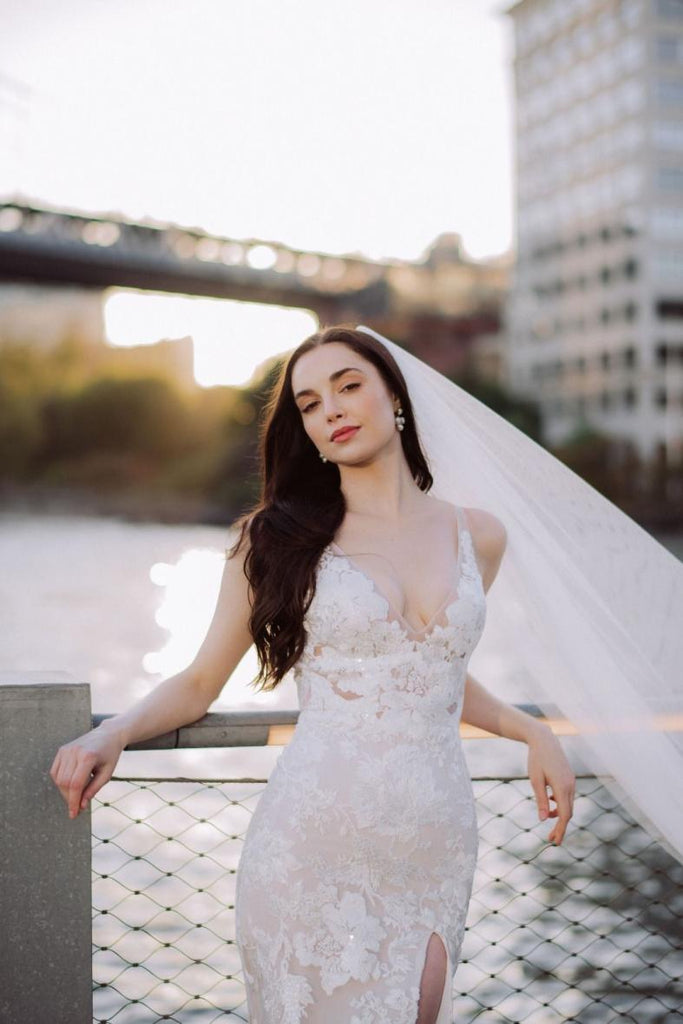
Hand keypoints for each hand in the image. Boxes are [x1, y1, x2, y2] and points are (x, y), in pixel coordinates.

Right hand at [49, 724, 124, 819]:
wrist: (109, 734)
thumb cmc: (110, 755)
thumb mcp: (107, 773)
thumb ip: (94, 789)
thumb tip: (81, 805)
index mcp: (88, 757)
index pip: (76, 784)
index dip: (73, 801)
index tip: (74, 814)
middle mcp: (74, 752)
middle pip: (65, 782)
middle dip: (70, 798)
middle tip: (78, 806)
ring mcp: (66, 750)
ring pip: (58, 778)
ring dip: (65, 791)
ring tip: (77, 794)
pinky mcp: (62, 750)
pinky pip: (55, 771)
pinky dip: (60, 781)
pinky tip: (70, 784)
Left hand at [526, 724, 575, 845]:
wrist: (544, 740)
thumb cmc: (537, 759)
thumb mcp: (535, 780)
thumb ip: (540, 800)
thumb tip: (542, 819)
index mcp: (562, 787)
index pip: (565, 815)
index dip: (561, 829)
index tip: (555, 841)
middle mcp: (570, 785)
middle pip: (568, 812)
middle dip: (560, 826)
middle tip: (551, 839)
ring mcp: (571, 781)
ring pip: (568, 804)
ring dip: (559, 814)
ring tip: (546, 817)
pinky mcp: (569, 778)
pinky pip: (567, 795)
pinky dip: (560, 803)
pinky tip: (550, 802)